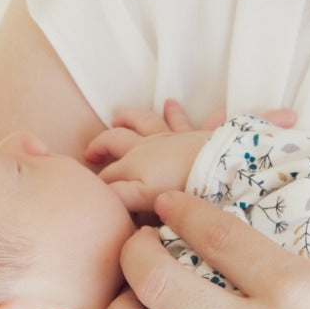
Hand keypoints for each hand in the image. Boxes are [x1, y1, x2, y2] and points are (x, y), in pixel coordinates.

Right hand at [85, 111, 209, 212]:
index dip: (98, 183)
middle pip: (119, 137)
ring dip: (135, 116)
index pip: (108, 173)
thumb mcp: (143, 197)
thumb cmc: (180, 186)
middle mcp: (150, 144)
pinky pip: (201, 125)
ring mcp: (175, 137)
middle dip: (104, 141)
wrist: (219, 169)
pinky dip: (210, 118)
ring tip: (123, 113)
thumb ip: (120, 196)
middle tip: (91, 149)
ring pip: (149, 121)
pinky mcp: (200, 136)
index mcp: (134, 161)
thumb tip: (103, 196)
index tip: (91, 190)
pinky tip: (218, 111)